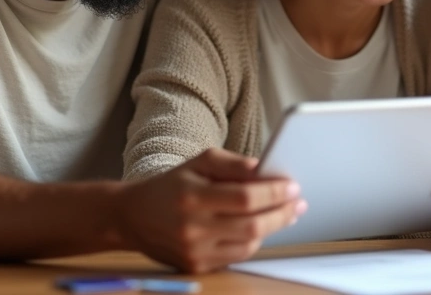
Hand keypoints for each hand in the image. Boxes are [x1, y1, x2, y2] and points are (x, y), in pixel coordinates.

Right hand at [117, 148, 306, 272]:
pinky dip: (254, 241)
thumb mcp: (198, 163)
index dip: (274, 192)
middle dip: (282, 212)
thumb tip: (266, 170)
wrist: (132, 217)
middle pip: (251, 224)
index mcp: (192, 196)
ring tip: (285, 212)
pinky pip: (237, 256)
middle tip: (298, 202)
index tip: (293, 186)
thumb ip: (233, 164)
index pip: (244, 197)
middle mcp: (192, 228)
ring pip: (249, 243)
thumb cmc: (171, 185)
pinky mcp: (196, 266)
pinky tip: (261, 227)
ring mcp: (194, 251)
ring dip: (273, 227)